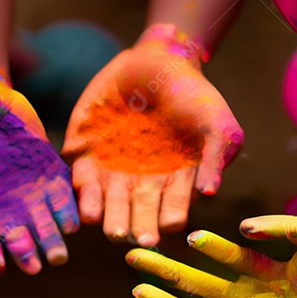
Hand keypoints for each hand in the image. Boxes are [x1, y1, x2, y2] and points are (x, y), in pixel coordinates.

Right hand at [0, 61, 78, 274]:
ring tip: (56, 258)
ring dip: (46, 244)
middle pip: (1, 240)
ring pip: (33, 226)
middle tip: (28, 268)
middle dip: (14, 255)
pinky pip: (57, 197)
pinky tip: (73, 224)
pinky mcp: (42, 174)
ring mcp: (16, 193)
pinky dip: (66, 212)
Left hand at [63, 32, 242, 246]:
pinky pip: (80, 183)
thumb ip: (215, 156)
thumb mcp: (216, 122)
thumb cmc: (193, 94)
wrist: (156, 59)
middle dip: (138, 227)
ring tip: (111, 228)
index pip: (172, 211)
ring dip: (110, 218)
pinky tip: (88, 211)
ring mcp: (111, 172)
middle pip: (138, 214)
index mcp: (175, 182)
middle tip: (136, 238)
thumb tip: (210, 194)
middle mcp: (142, 184)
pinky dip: (82, 198)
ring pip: (108, 205)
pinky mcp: (84, 155)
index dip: (170, 220)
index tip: (168, 227)